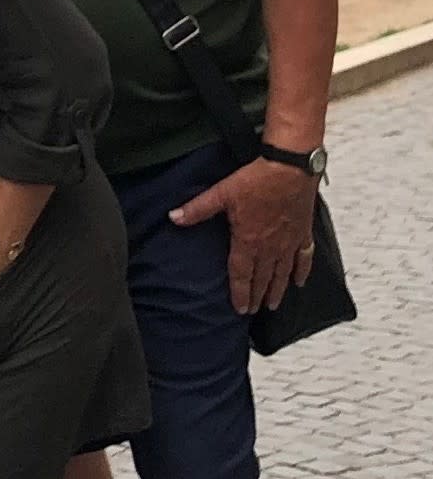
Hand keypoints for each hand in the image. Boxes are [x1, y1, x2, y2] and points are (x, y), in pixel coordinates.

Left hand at [170, 155, 320, 313]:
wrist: (291, 167)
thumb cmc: (258, 179)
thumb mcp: (222, 193)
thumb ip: (198, 209)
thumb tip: (174, 217)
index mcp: (248, 240)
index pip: (241, 274)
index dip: (240, 292)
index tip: (240, 308)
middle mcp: (270, 246)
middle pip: (263, 277)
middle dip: (258, 296)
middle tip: (254, 311)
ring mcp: (289, 241)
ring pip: (283, 273)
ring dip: (277, 290)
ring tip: (274, 304)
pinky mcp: (303, 232)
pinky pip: (304, 258)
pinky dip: (302, 271)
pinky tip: (300, 283)